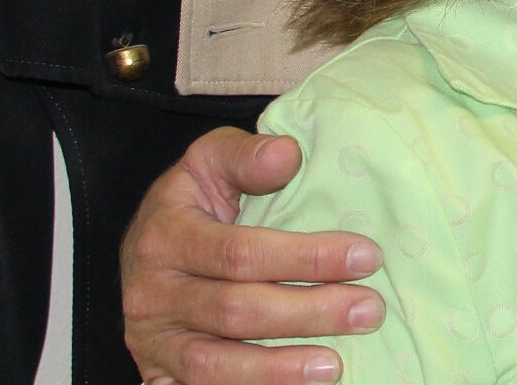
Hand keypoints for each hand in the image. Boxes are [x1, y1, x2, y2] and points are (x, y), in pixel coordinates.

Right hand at [120, 127, 384, 383]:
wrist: (148, 241)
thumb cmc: (195, 198)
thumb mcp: (211, 159)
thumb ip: (247, 155)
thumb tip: (287, 154)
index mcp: (165, 236)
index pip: (242, 254)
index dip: (306, 258)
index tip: (366, 257)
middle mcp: (151, 294)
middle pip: (235, 312)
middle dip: (308, 314)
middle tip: (368, 311)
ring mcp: (152, 341)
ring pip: (213, 366)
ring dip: (277, 371)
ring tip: (335, 366)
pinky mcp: (158, 372)